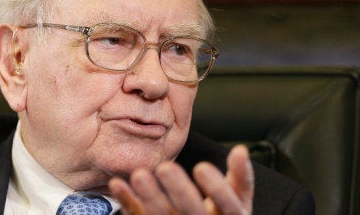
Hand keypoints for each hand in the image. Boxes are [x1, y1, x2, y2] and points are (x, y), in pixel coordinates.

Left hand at [109, 145, 252, 214]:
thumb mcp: (237, 200)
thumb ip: (240, 177)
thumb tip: (241, 150)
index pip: (227, 205)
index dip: (216, 188)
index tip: (201, 167)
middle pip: (191, 211)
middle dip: (179, 191)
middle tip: (166, 168)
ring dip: (150, 196)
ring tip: (140, 175)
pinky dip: (127, 201)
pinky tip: (118, 184)